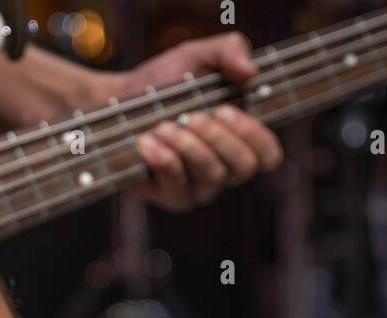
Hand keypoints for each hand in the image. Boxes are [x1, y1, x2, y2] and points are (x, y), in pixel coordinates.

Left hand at [114, 34, 283, 211]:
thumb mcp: (198, 55)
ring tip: (162, 125)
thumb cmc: (165, 81)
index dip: (255, 136)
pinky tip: (148, 142)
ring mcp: (199, 187)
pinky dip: (165, 160)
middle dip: (219, 138)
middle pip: (243, 167)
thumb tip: (250, 71)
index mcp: (240, 140)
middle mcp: (225, 168)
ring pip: (212, 175)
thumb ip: (230, 51)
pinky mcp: (171, 197)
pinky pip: (178, 186)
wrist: (118, 100)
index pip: (268, 156)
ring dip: (188, 146)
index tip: (226, 110)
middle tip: (192, 116)